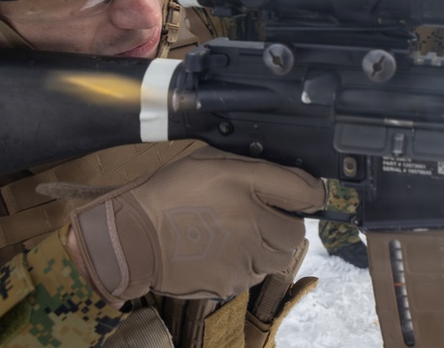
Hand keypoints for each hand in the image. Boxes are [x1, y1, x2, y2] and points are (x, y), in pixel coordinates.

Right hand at [70, 144, 325, 302]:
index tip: (306, 194)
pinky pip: (255, 275)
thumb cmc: (170, 191)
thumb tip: (287, 173)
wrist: (133, 236)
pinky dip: (247, 265)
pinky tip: (223, 252)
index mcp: (248, 185)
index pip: (306, 192)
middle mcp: (252, 222)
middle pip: (295, 231)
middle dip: (285, 223)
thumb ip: (253, 166)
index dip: (310, 192)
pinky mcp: (231, 282)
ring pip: (279, 257)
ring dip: (268, 247)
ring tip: (240, 236)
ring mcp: (243, 257)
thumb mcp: (211, 160)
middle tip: (263, 217)